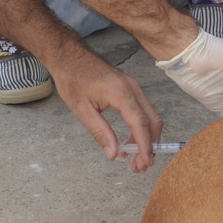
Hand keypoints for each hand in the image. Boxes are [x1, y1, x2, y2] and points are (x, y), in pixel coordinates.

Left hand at [50, 51, 162, 172]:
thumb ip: (100, 132)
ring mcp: (134, 88)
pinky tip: (129, 143)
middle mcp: (133, 89)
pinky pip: (143, 112)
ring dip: (146, 139)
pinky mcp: (131, 90)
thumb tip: (114, 154)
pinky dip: (141, 129)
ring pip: (150, 118)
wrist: (69, 56)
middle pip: (153, 121)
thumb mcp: (82, 110)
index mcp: (121, 93)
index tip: (144, 162)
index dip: (145, 145)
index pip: (140, 123)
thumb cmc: (73, 79)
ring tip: (134, 159)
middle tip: (140, 166)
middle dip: (150, 146)